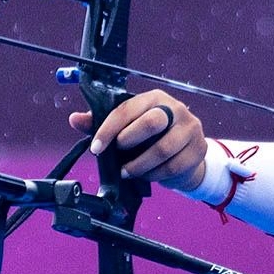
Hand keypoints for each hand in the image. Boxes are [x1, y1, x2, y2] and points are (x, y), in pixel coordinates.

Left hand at [69, 89, 207, 189]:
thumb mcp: (128, 127)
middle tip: (119, 156)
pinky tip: (147, 175)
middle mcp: (176, 108)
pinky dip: (155, 175)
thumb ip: (103, 123)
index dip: (109, 129)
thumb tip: (75, 118)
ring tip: (129, 171)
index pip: (128, 109)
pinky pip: (173, 166)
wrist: (186, 153)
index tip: (96, 148)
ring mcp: (190, 128)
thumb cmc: (152, 137)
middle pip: (152, 122)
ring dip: (140, 166)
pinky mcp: (198, 149)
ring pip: (162, 149)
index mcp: (154, 98)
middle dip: (130, 141)